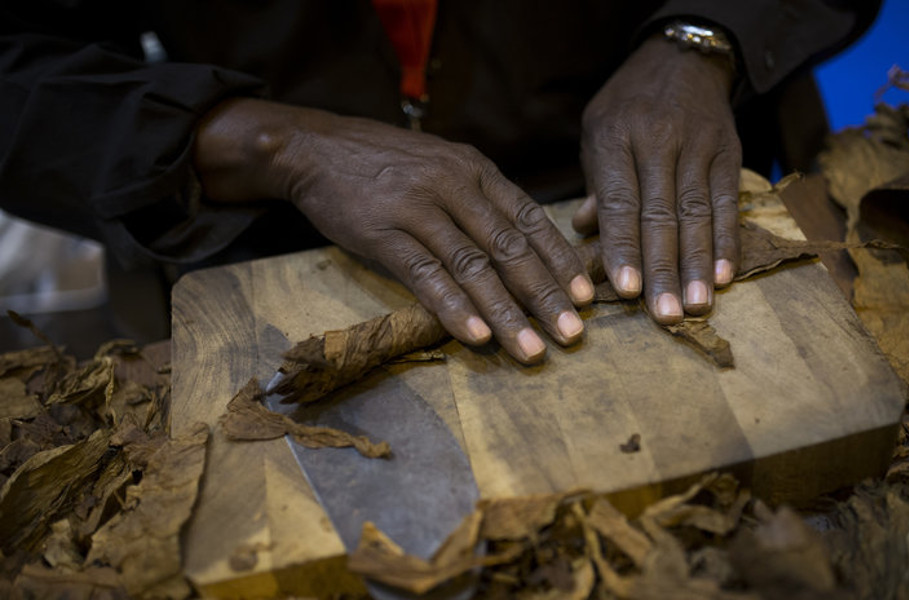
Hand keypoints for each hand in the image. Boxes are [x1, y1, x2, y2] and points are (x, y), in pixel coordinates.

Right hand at [194, 99, 593, 363]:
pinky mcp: (382, 231)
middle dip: (545, 295)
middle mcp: (454, 185)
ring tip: (532, 349)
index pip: (531, 217)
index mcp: (476, 170)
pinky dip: (453, 307)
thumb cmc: (385, 165)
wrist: (315, 147)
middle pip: (510, 247)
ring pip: (473, 266)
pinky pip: (425, 274)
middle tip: (572, 334)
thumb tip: (524, 249)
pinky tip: (475, 336)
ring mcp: (418, 207)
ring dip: (506, 312)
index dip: (560, 260)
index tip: (586, 295)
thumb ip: (480, 201)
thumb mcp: (443, 166)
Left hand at [577, 36, 740, 321]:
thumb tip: (583, 231)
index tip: (627, 289)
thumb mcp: (597, 131)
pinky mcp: (728, 152)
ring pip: (696, 213)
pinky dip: (726, 241)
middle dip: (662, 268)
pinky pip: (727, 203)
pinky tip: (723, 276)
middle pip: (660, 214)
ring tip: (695, 306)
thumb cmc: (628, 104)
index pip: (620, 200)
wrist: (682, 57)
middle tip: (663, 314)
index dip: (623, 247)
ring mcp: (697, 145)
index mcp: (615, 136)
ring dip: (697, 265)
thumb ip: (595, 182)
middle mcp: (657, 140)